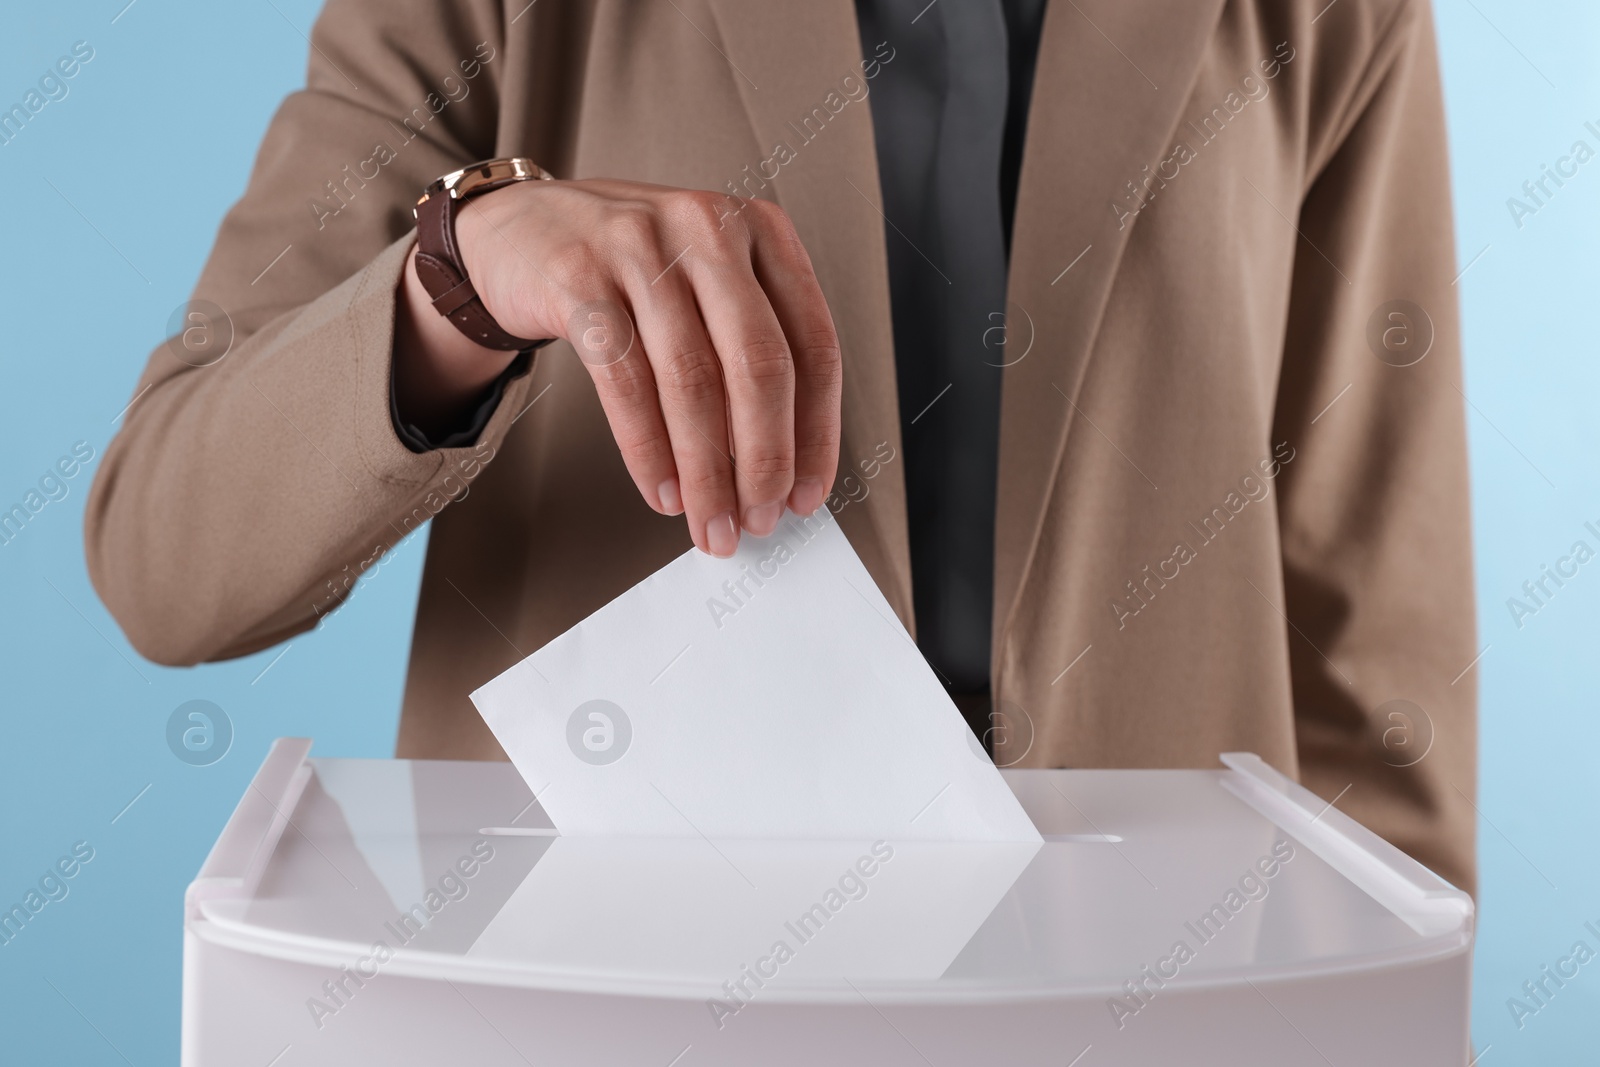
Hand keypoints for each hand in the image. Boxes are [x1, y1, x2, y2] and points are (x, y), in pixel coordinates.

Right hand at [393, 178, 842, 557]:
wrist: (520, 227)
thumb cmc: (631, 269)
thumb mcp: (708, 283)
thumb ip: (750, 352)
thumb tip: (779, 466)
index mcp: (762, 231)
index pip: (814, 344)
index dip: (816, 432)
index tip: (806, 493)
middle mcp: (707, 230)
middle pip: (759, 365)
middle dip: (764, 460)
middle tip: (759, 518)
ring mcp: (640, 248)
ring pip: (691, 381)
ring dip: (706, 470)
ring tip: (710, 520)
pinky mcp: (578, 278)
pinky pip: (624, 382)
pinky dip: (647, 450)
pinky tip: (661, 489)